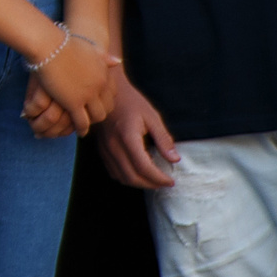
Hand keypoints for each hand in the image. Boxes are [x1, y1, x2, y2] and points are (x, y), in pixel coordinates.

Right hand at [24, 34, 117, 139]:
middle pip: (107, 107)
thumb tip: (118, 61)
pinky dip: (81, 129)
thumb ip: (104, 56)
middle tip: (93, 117)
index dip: (106, 101)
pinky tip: (79, 131)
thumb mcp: (90, 48)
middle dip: (100, 114)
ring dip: (92, 123)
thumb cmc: (65, 43)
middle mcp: (100, 86)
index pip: (112, 94)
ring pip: (96, 117)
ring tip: (87, 126)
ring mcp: (88, 96)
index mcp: (104, 74)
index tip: (99, 104)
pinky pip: (82, 122)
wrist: (49, 46)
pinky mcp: (73, 103)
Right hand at [95, 69, 180, 187]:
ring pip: (121, 177)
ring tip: (153, 180)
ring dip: (138, 183)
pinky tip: (137, 173)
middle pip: (132, 177)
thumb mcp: (152, 117)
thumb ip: (163, 139)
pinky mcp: (101, 149)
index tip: (171, 180)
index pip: (144, 167)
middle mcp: (113, 146)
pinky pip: (113, 171)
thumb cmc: (132, 102)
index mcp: (128, 137)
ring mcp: (105, 149)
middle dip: (151, 184)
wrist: (108, 91)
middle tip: (164, 183)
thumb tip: (175, 159)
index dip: (159, 178)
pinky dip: (126, 177)